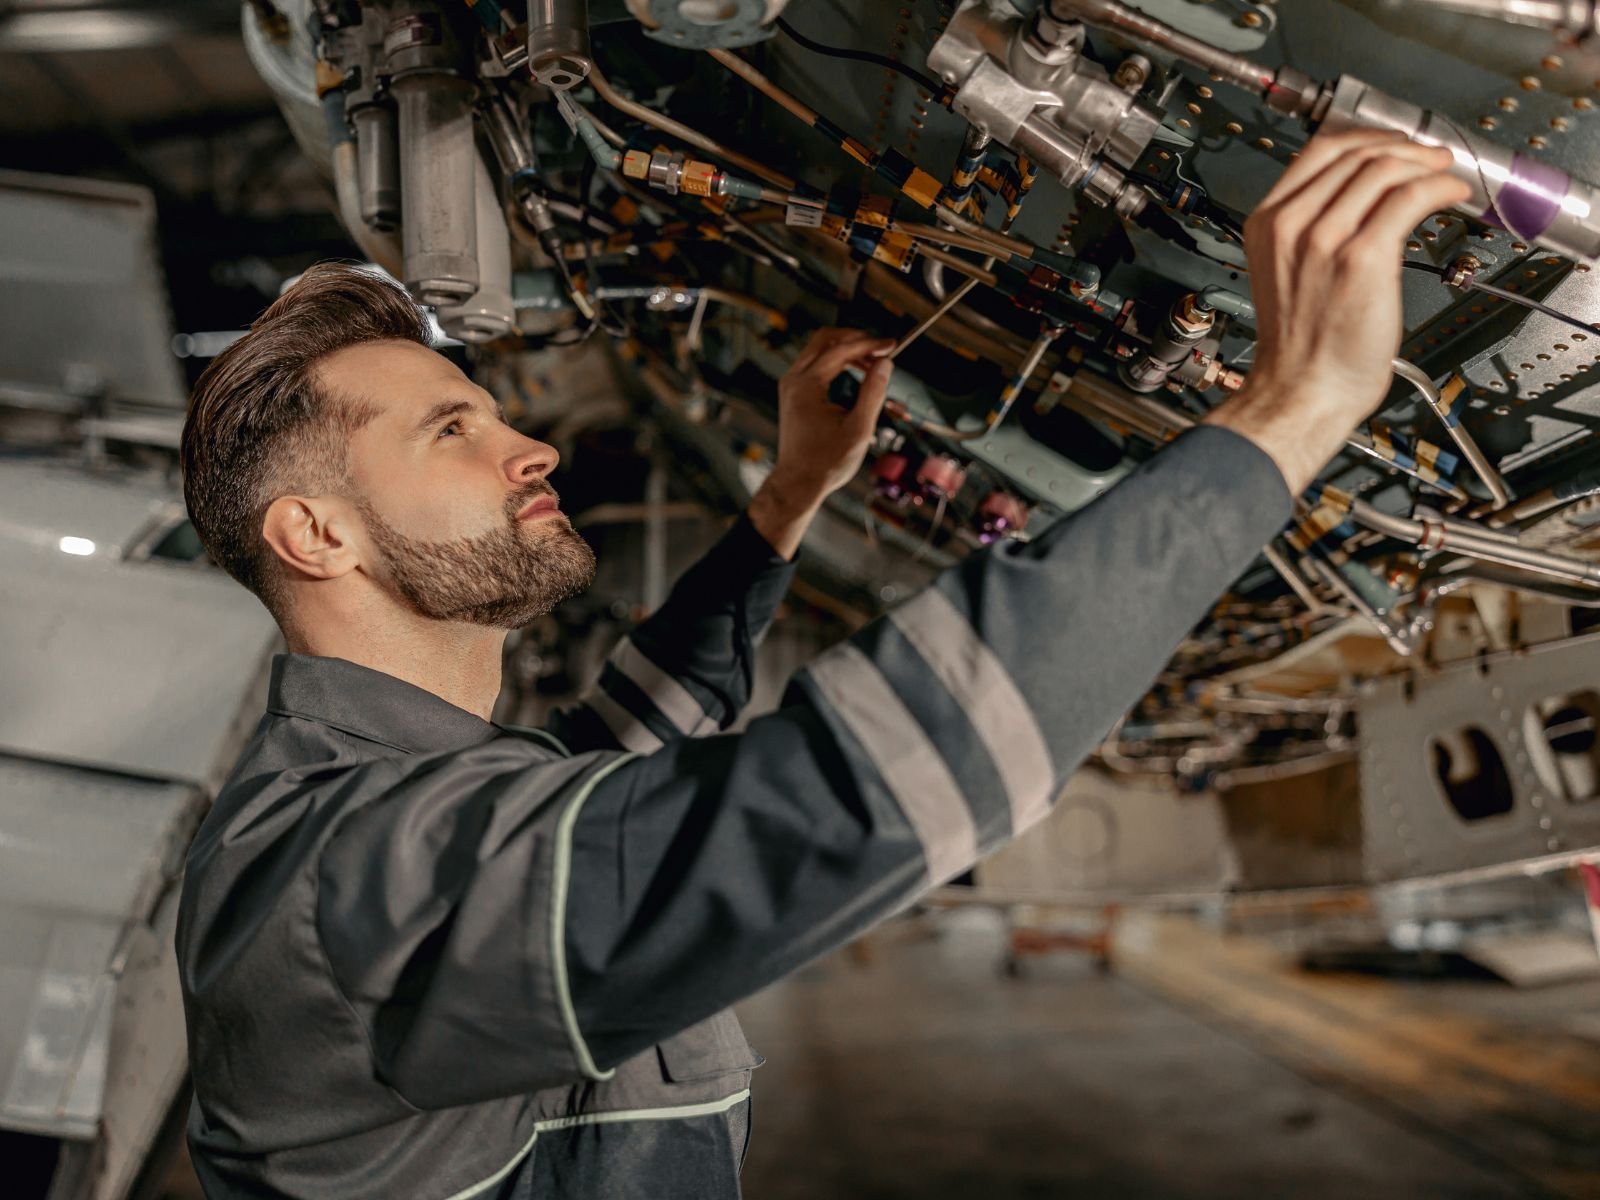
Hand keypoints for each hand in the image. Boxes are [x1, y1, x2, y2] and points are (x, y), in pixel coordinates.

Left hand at [770, 328, 895, 501]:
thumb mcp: (859, 429)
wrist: (798, 483)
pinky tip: (858, 371)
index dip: (869, 344)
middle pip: (825, 339)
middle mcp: (793, 380)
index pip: (840, 350)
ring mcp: (790, 385)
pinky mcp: (793, 392)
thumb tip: (885, 363)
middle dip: (855, 338)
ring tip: (874, 362)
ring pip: (819, 349)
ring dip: (847, 349)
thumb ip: (873, 393)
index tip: (892, 344)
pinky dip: (837, 361)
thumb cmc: (827, 462)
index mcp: (806, 386)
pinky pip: (816, 364)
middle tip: (881, 348)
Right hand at [1203, 129, 1473, 493]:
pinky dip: (1439, 188)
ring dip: (1426, 164)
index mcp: (1267, 224)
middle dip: (1405, 148)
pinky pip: (1410, 199)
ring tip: (1445, 176)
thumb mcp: (1288, 271)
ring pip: (1385, 169)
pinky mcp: (1361, 258)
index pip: (1321, 150)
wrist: (1301, 391)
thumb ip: (1311, 229)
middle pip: (1357, 154)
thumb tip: (1364, 194)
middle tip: (1431, 158)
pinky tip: (1450, 195)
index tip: (1395, 145)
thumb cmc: (1300, 346)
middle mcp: (1291, 226)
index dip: (1369, 138)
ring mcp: (1323, 239)